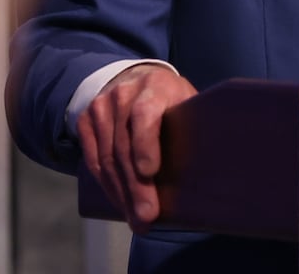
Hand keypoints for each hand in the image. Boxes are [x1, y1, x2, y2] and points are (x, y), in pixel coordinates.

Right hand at [77, 63, 196, 231]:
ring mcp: (101, 106)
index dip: (145, 143)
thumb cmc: (170, 99)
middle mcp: (123, 93)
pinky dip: (107, 186)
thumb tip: (213, 171)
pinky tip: (120, 203)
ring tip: (137, 219)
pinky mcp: (85, 121)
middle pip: (124, 145)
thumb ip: (194, 126)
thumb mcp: (186, 101)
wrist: (135, 78)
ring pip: (107, 158)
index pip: (144, 113)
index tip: (150, 172)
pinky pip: (93, 161)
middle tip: (147, 217)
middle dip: (136, 186)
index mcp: (155, 87)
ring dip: (122, 194)